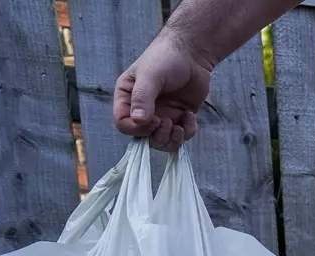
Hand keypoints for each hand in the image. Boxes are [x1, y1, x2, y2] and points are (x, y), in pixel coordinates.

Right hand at [113, 33, 213, 150]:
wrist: (191, 53)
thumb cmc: (165, 58)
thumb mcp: (151, 75)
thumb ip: (142, 97)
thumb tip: (139, 121)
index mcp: (127, 97)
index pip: (122, 124)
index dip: (136, 129)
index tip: (154, 120)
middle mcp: (142, 110)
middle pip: (142, 138)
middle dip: (156, 136)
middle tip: (168, 122)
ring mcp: (162, 115)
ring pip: (162, 142)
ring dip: (172, 140)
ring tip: (180, 125)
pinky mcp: (179, 118)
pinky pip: (181, 136)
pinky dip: (188, 132)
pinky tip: (190, 115)